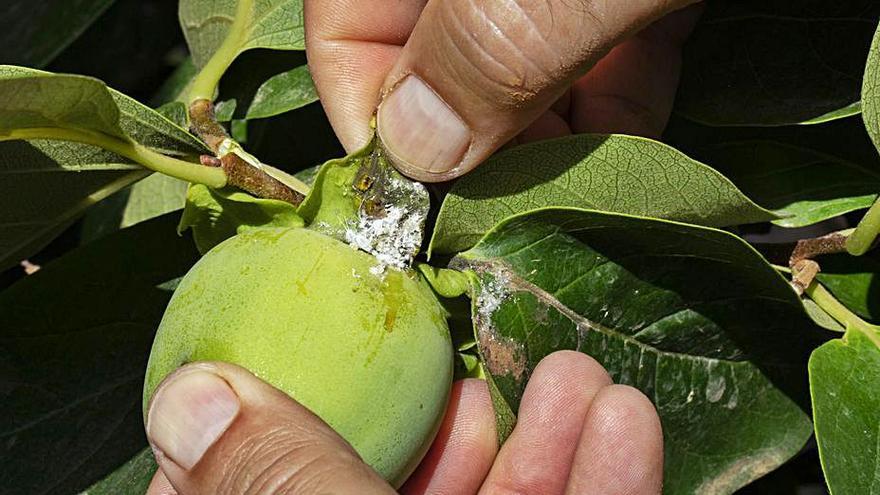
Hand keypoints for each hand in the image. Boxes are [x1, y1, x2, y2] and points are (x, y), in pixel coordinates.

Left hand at [145, 351, 662, 493]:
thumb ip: (274, 486)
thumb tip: (186, 400)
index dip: (277, 427)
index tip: (312, 350)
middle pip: (393, 491)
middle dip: (454, 420)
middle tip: (486, 349)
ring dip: (545, 441)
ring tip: (583, 371)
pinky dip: (600, 485)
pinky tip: (623, 423)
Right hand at [304, 0, 701, 181]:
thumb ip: (495, 40)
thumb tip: (412, 151)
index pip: (345, 20)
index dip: (371, 111)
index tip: (416, 200)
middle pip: (436, 47)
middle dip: (474, 137)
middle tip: (506, 216)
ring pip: (519, 54)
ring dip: (548, 132)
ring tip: (572, 193)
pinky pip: (593, 42)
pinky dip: (611, 97)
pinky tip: (629, 141)